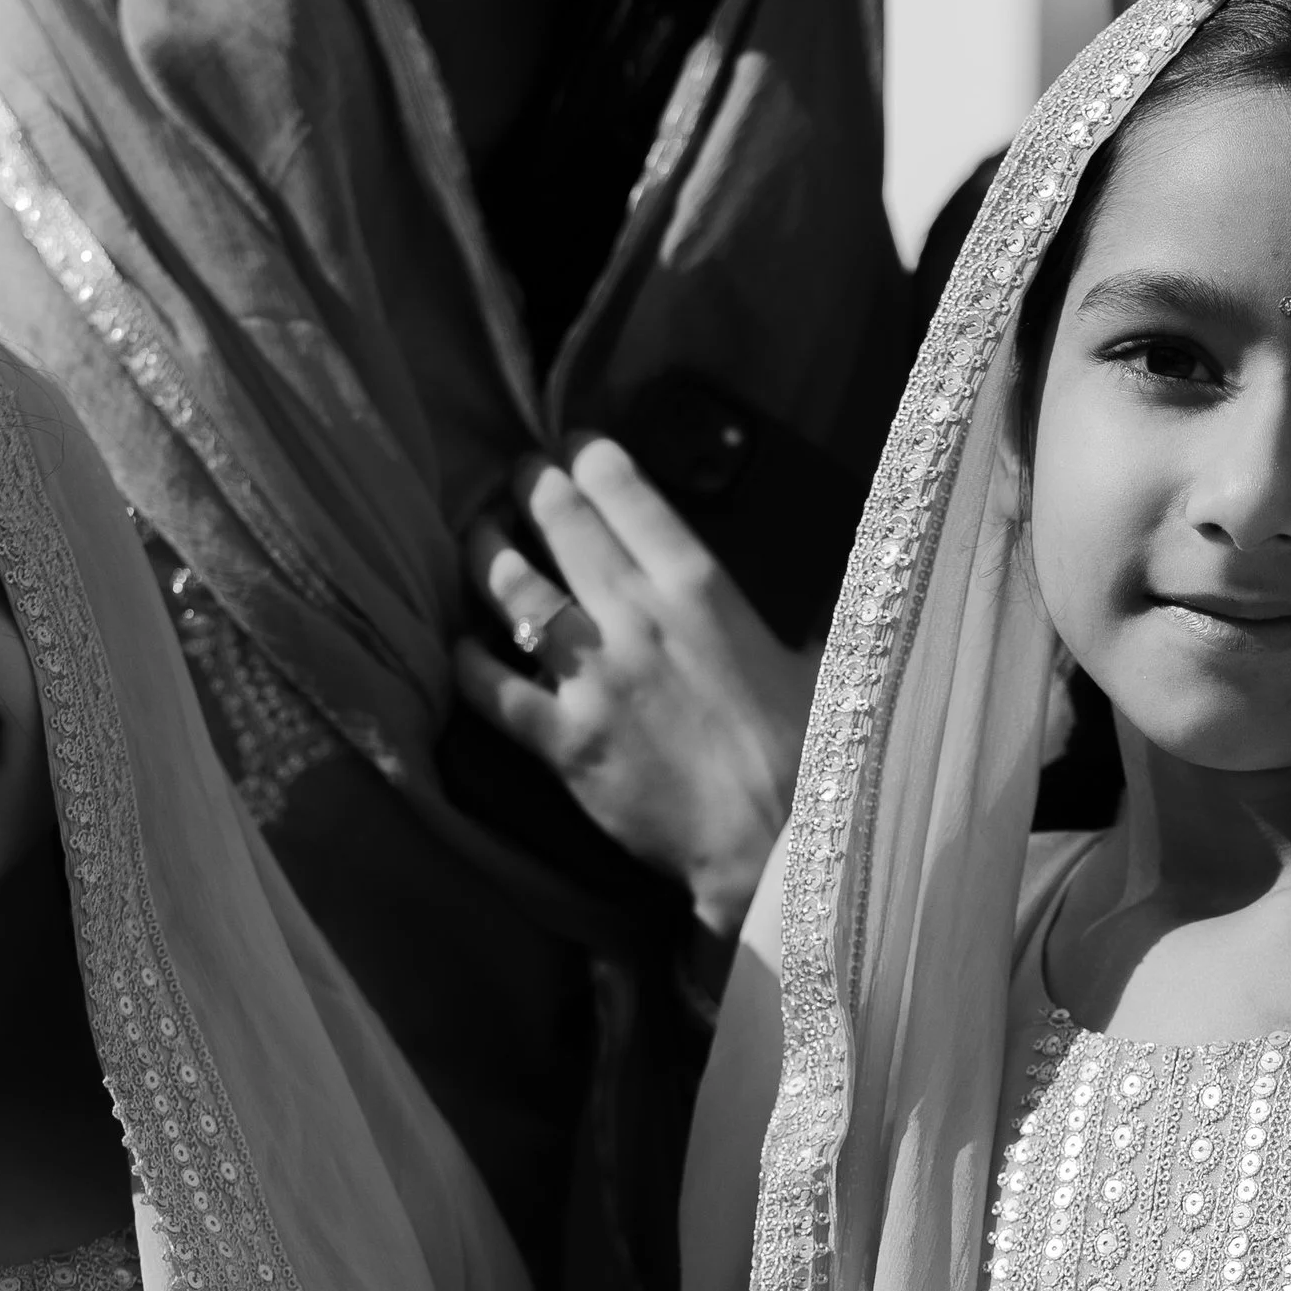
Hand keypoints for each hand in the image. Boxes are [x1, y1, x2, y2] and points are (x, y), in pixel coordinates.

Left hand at [454, 439, 818, 939]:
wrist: (778, 842)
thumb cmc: (809, 749)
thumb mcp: (812, 654)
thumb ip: (788, 611)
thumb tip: (829, 588)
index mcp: (698, 585)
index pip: (623, 489)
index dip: (586, 455)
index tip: (571, 447)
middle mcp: (636, 616)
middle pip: (560, 521)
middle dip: (530, 486)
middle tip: (518, 478)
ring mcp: (592, 677)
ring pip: (513, 590)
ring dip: (486, 554)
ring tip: (478, 540)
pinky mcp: (562, 740)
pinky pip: (489, 688)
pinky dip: (466, 662)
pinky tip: (460, 648)